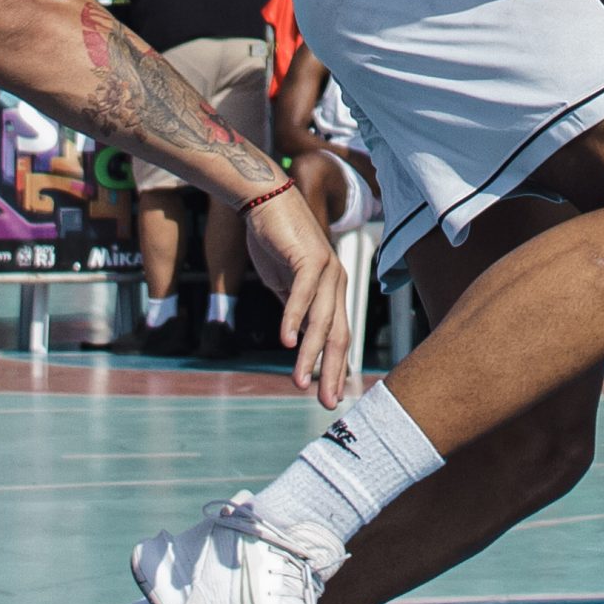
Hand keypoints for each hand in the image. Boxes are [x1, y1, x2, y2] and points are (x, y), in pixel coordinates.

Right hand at [243, 182, 352, 409]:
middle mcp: (336, 281)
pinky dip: (294, 319)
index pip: (338, 336)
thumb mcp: (285, 284)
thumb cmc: (275, 242)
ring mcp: (326, 268)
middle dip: (332, 371)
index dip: (335, 368)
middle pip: (338, 334)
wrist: (265, 201)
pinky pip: (303, 294)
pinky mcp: (310, 256)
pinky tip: (287, 342)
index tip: (331, 397)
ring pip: (322, 320)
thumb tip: (297, 340)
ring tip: (300, 382)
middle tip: (327, 402)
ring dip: (310, 354)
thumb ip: (295, 308)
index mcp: (333, 290)